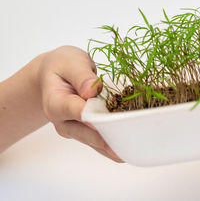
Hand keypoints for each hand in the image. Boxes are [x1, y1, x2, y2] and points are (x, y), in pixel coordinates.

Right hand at [38, 46, 122, 161]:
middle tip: (131, 142)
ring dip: (114, 147)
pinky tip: (128, 150)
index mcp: (56, 103)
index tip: (112, 123)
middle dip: (109, 138)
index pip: (77, 112)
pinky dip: (114, 145)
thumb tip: (92, 90)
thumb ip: (81, 75)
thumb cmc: (63, 66)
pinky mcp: (85, 132)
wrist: (53, 75)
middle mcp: (63, 122)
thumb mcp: (70, 62)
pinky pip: (100, 142)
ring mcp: (74, 130)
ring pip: (95, 143)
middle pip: (88, 134)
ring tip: (133, 150)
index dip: (95, 118)